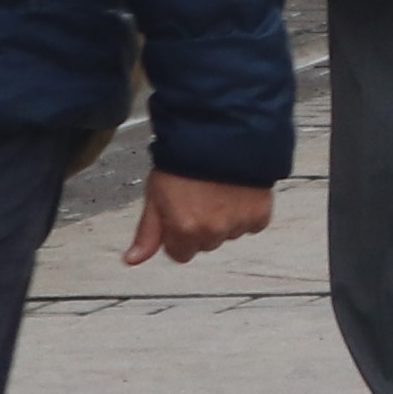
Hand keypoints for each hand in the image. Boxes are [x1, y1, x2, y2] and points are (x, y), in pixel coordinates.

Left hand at [122, 172, 271, 265]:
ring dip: (225, 220)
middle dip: (202, 227)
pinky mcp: (260, 213)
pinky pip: (252, 224)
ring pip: (228, 234)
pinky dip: (246, 212)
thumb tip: (132, 260)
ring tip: (219, 190)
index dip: (178, 234)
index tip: (180, 214)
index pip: (180, 254)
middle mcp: (213, 231)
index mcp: (185, 230)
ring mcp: (239, 223)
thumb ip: (148, 232)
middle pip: (206, 244)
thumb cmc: (184, 159)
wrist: (221, 133)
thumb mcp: (156, 194)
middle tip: (200, 197)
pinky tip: (237, 192)